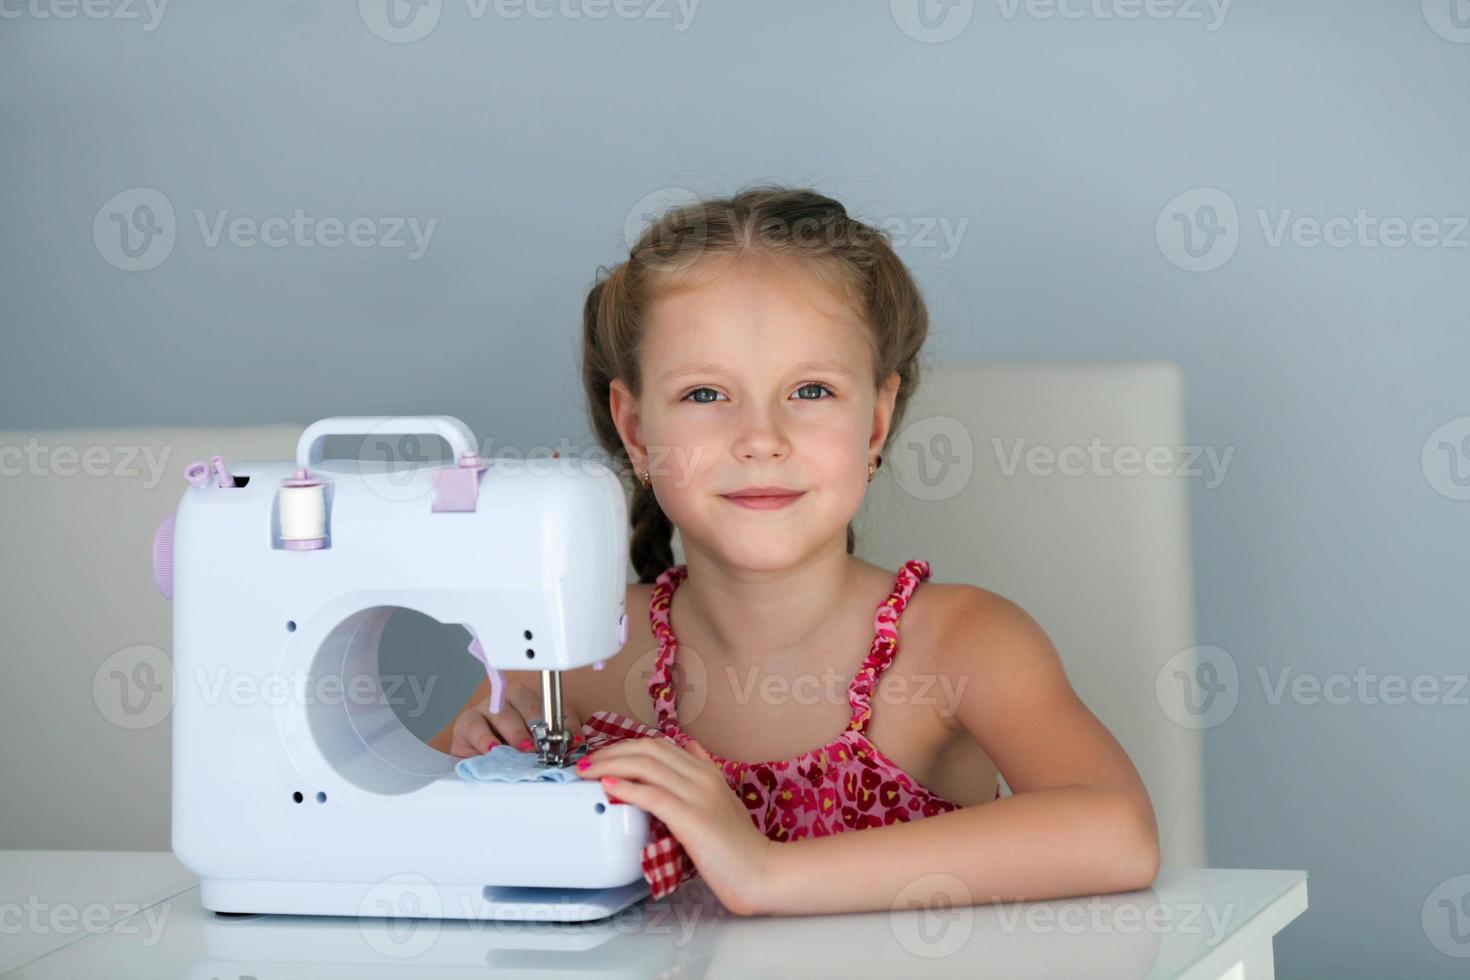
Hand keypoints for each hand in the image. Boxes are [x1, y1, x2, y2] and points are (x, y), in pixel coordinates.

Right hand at [445, 680, 582, 757]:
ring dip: (516, 732)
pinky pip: (475, 725)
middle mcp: (510, 698)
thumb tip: (577, 747)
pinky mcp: (467, 721)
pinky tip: (494, 749)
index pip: (554, 707)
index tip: (574, 742)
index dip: (565, 724)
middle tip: (547, 745)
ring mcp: (488, 707)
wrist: (477, 762)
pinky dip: (485, 738)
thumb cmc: (509, 751)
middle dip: (540, 726)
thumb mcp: (537, 748)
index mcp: (533, 701)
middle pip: (528, 704)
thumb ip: (557, 744)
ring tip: (525, 748)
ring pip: (504, 713)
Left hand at [576, 735, 776, 915]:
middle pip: (647, 749)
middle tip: (586, 763)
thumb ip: (703, 773)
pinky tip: (608, 786)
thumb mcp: (722, 798)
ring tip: (587, 772)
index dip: (624, 746)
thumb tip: (689, 748)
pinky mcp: (691, 818)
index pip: (658, 745)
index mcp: (706, 771)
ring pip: (646, 765)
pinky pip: (652, 795)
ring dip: (610, 765)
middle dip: (611, 751)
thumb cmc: (738, 845)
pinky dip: (626, 788)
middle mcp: (701, 776)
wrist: (760, 870)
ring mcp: (697, 795)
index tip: (602, 756)